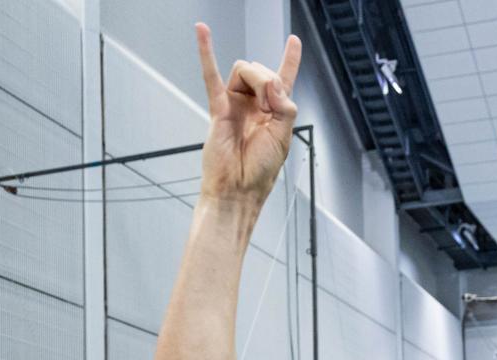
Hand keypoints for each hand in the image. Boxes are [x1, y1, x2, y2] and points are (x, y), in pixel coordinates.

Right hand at [195, 24, 300, 205]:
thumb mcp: (283, 136)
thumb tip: (271, 82)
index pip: (283, 79)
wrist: (238, 189)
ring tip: (259, 108)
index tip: (294, 41)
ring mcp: (236, 104)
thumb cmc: (260, 170)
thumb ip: (284, 106)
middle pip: (263, 70)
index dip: (290, 60)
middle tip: (270, 109)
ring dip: (256, 80)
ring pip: (244, 70)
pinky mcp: (218, 108)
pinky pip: (210, 76)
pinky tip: (202, 32)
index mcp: (274, 112)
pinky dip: (205, 52)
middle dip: (271, 82)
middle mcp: (255, 104)